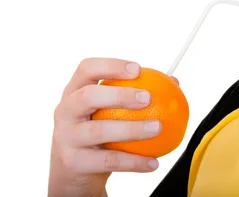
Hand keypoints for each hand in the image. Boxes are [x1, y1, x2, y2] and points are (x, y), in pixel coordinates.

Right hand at [48, 58, 168, 196]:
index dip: (111, 65)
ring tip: (157, 128)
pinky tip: (154, 163)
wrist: (74, 173)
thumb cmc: (97, 134)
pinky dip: (134, 162)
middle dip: (119, 94)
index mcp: (73, 91)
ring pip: (98, 131)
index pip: (87, 68)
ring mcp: (66, 137)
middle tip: (148, 98)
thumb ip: (136, 95)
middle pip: (88, 96)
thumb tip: (173, 81)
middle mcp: (65, 111)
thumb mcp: (108, 112)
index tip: (138, 69)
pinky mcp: (73, 163)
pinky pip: (108, 161)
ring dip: (132, 129)